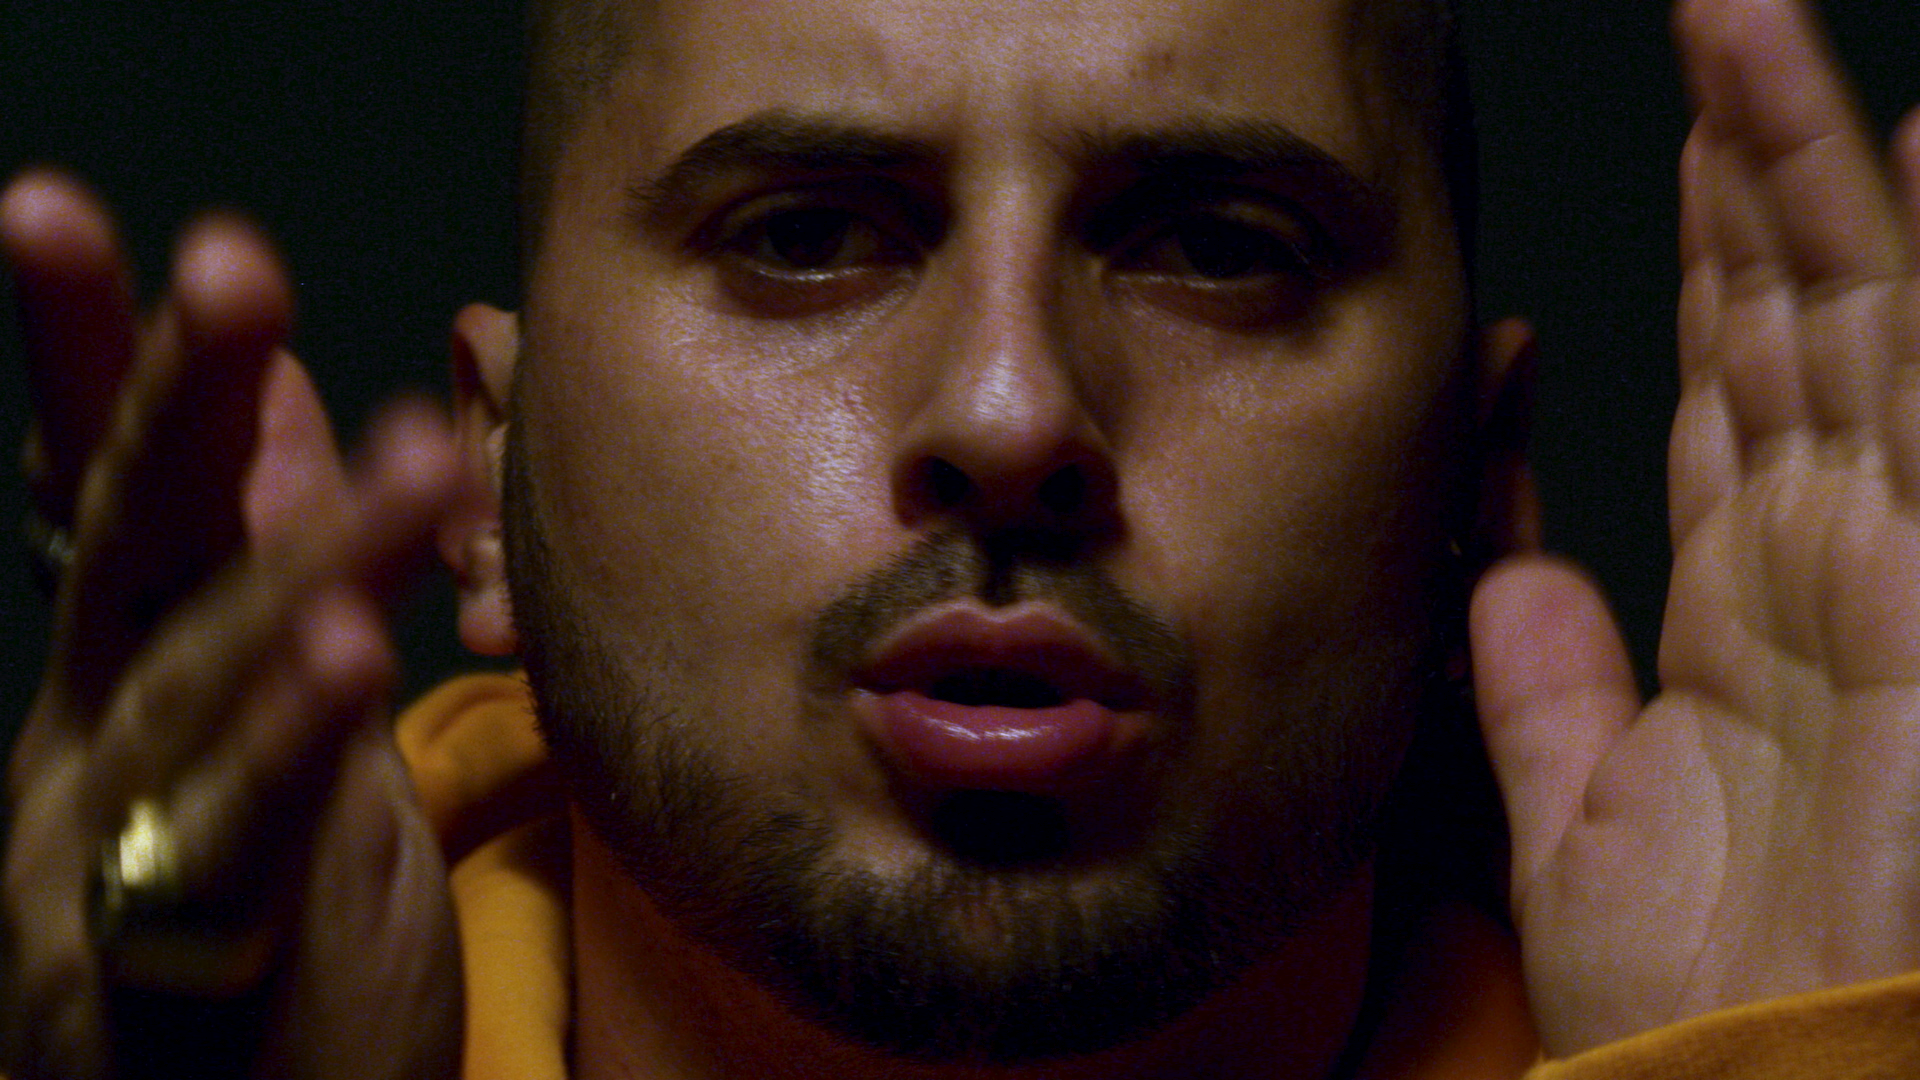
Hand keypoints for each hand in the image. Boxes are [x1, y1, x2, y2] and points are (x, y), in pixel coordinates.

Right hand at [1, 173, 467, 1077]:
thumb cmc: (273, 936)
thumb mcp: (283, 727)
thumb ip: (269, 568)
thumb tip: (278, 408)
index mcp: (127, 689)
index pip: (112, 499)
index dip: (99, 363)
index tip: (65, 213)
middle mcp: (93, 756)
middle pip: (133, 556)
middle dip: (170, 408)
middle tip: (228, 270)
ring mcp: (109, 868)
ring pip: (197, 688)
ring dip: (302, 564)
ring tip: (411, 458)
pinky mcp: (172, 981)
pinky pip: (229, 848)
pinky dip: (285, 750)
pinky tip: (344, 661)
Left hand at [1470, 0, 1919, 1055]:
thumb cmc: (1697, 985)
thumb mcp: (1575, 804)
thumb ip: (1543, 676)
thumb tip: (1511, 564)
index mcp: (1746, 601)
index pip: (1731, 387)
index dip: (1712, 269)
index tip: (1685, 164)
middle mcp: (1832, 552)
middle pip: (1789, 318)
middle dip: (1751, 169)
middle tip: (1718, 26)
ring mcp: (1900, 548)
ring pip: (1850, 307)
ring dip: (1803, 159)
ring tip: (1752, 27)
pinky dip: (1915, 252)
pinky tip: (1916, 133)